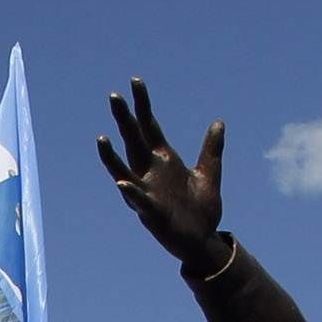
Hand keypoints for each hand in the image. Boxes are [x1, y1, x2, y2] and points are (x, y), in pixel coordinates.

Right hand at [95, 78, 223, 267]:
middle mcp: (150, 172)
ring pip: (125, 169)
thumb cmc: (202, 209)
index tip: (135, 81)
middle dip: (125, 118)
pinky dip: (131, 193)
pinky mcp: (152, 213)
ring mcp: (147, 191)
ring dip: (112, 155)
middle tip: (114, 95)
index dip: (142, 104)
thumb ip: (211, 149)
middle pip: (134, 140)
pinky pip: (139, 201)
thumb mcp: (209, 173)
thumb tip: (218, 122)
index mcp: (164, 159)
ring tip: (102, 138)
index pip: (149, 126)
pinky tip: (122, 184)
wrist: (204, 240)